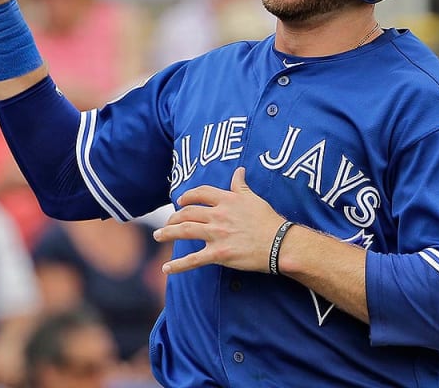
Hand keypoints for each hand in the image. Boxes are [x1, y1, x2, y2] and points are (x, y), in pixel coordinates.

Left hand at [153, 167, 286, 274]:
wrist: (280, 244)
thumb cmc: (269, 221)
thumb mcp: (254, 198)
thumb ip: (241, 185)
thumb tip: (239, 170)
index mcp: (226, 200)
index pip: (199, 193)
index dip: (187, 196)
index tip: (180, 201)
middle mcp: (218, 215)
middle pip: (187, 213)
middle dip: (173, 218)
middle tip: (167, 223)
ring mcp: (217, 235)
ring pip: (185, 231)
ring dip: (168, 233)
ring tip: (158, 235)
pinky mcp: (219, 254)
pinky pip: (194, 259)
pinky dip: (178, 265)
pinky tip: (166, 268)